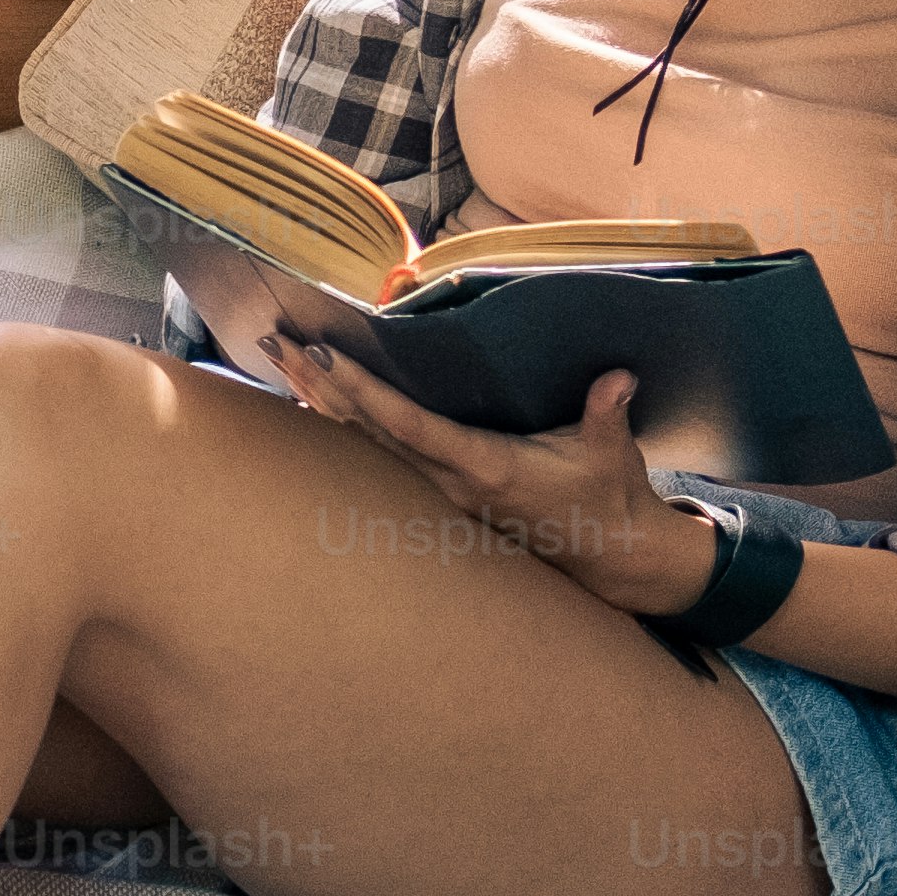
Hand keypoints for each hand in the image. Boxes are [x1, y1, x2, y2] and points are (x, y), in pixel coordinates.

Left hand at [287, 349, 723, 615]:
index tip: (328, 359)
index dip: (366, 395)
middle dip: (322, 386)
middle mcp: (451, 482)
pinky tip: (311, 399)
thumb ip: (607, 413)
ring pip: (366, 443)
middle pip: (369, 431)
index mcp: (485, 468)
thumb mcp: (611, 453)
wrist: (607, 552)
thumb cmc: (606, 494)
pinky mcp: (441, 493)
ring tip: (281, 359)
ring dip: (322, 401)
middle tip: (278, 343)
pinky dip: (343, 422)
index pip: (411, 427)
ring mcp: (441, 492)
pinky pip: (379, 454)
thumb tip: (618, 378)